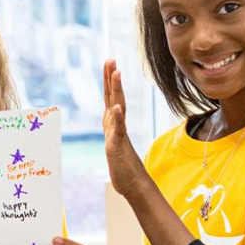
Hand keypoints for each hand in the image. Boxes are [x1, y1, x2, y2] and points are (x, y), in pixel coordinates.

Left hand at [104, 59, 145, 197]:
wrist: (134, 185)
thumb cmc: (123, 165)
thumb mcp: (114, 142)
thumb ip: (114, 128)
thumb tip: (114, 114)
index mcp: (114, 123)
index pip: (111, 97)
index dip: (109, 80)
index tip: (109, 62)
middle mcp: (117, 126)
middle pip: (115, 97)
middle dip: (112, 78)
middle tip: (111, 59)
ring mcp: (118, 135)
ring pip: (117, 109)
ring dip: (117, 91)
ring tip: (116, 73)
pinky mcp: (118, 147)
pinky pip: (118, 131)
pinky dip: (118, 119)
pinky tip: (117, 107)